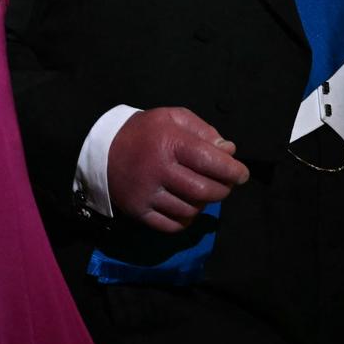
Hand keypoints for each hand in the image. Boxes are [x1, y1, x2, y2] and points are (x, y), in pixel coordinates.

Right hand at [107, 107, 249, 232]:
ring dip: (205, 204)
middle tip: (227, 185)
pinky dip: (186, 219)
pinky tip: (188, 207)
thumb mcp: (172, 117)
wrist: (101, 150)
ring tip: (204, 192)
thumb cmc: (144, 132)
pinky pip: (172, 225)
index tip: (242, 174)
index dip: (232, 170)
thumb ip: (203, 131)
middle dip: (223, 190)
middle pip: (204, 190)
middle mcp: (157, 170)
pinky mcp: (138, 211)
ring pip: (190, 209)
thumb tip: (229, 151)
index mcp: (168, 143)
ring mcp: (147, 194)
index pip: (210, 161)